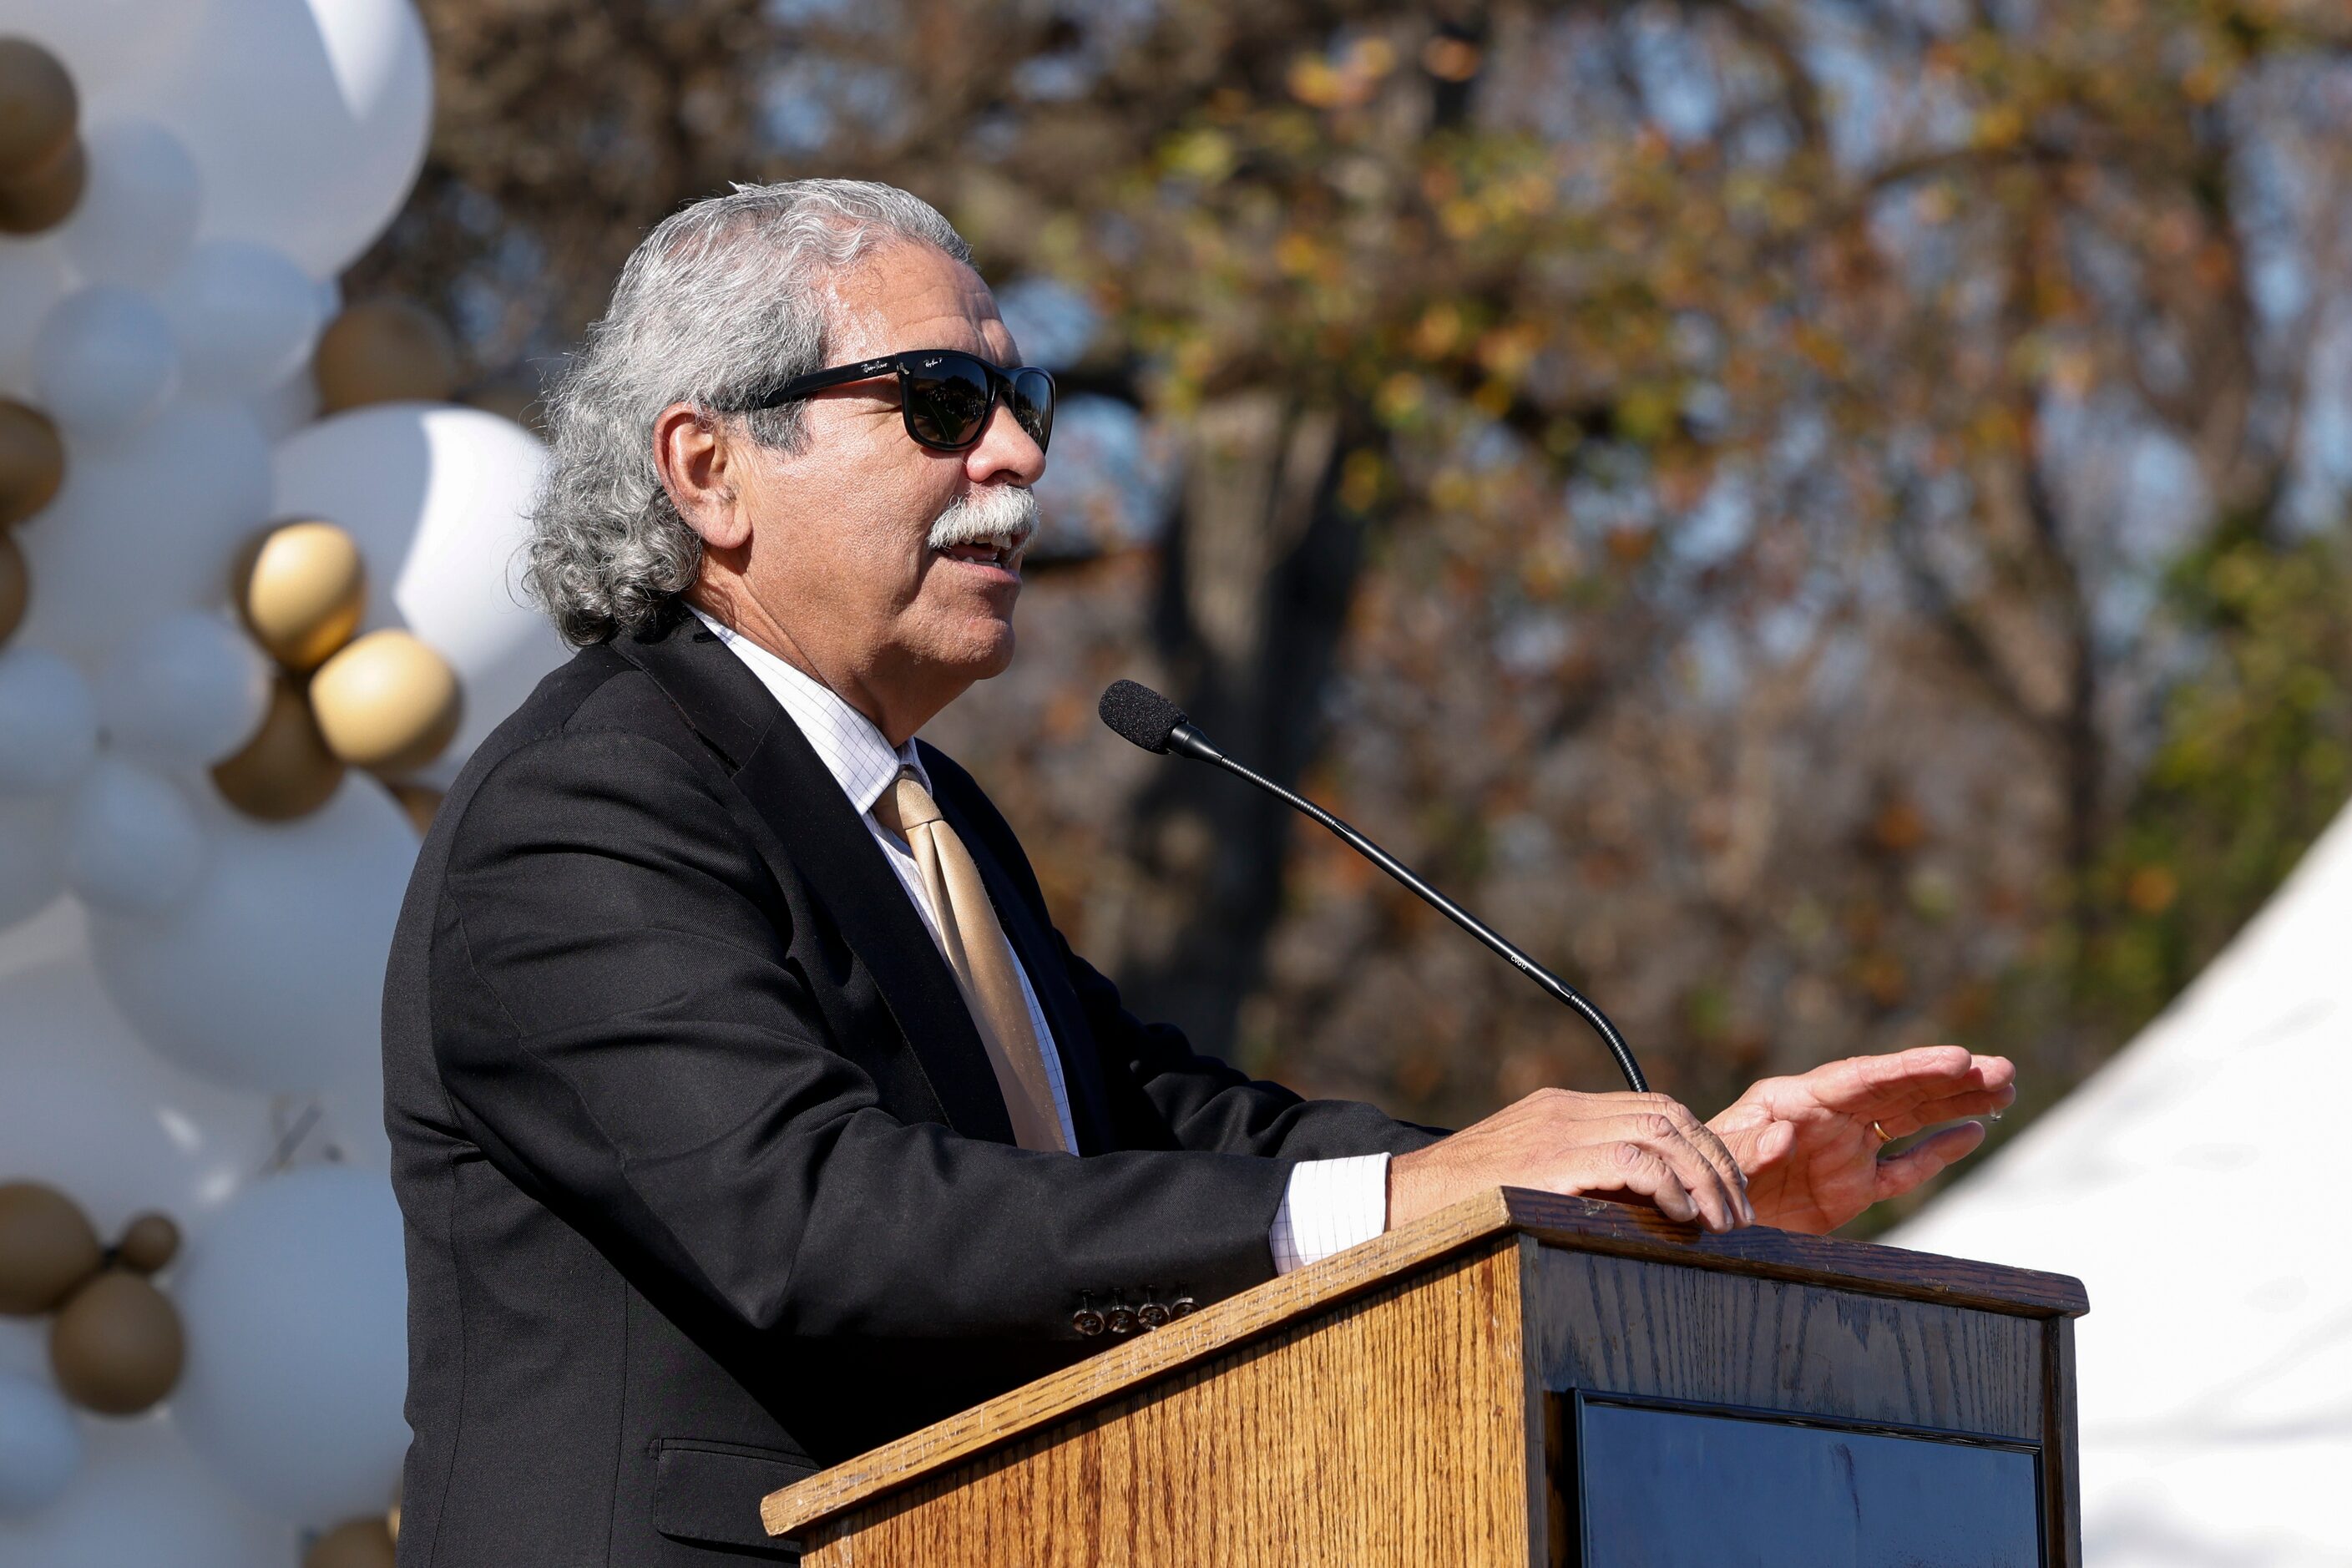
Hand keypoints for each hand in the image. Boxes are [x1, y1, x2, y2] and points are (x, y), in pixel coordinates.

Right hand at [1389, 1088, 1753, 1233]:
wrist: (1399, 1202)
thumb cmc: (1460, 1204)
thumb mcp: (1526, 1176)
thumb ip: (1576, 1177)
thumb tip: (1640, 1208)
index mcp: (1561, 1108)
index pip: (1655, 1106)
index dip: (1703, 1142)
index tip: (1728, 1187)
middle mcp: (1565, 1109)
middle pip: (1668, 1112)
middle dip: (1717, 1158)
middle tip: (1739, 1211)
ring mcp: (1556, 1129)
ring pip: (1660, 1129)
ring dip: (1704, 1175)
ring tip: (1722, 1221)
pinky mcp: (1550, 1159)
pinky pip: (1631, 1158)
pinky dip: (1669, 1184)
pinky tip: (1682, 1215)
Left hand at [1706, 1046, 2015, 1233]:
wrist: (1699, 1215)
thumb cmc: (1701, 1174)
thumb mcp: (1719, 1156)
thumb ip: (1751, 1146)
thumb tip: (1786, 1135)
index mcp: (1797, 1099)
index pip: (1864, 1077)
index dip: (1912, 1067)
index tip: (1958, 1058)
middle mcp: (1827, 1117)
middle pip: (1898, 1091)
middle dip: (1950, 1079)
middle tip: (2002, 1069)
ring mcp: (1843, 1151)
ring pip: (1909, 1121)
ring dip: (1956, 1104)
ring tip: (2006, 1088)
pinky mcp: (1850, 1189)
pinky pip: (1902, 1167)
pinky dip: (1938, 1151)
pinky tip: (1974, 1132)